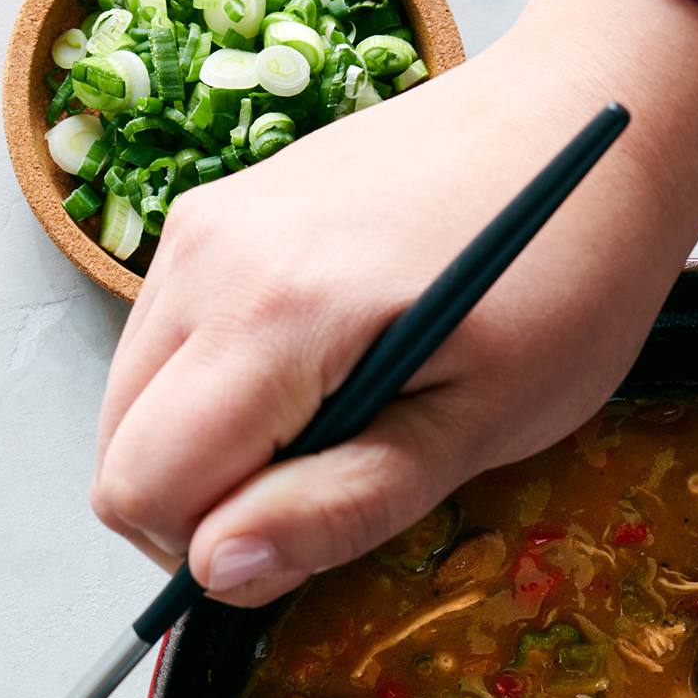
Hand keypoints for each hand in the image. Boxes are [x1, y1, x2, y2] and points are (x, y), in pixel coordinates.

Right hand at [92, 0, 697, 606]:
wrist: (580, 125)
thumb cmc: (561, 272)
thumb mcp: (477, 424)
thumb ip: (341, 505)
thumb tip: (219, 571)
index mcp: (274, 314)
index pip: (143, 489)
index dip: (208, 553)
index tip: (303, 540)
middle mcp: (209, 258)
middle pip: (118, 453)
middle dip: (200, 508)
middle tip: (324, 490)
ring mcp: (202, 226)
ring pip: (134, 401)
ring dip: (212, 447)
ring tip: (335, 422)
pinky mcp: (213, 215)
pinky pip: (167, 344)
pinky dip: (220, 390)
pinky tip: (320, 370)